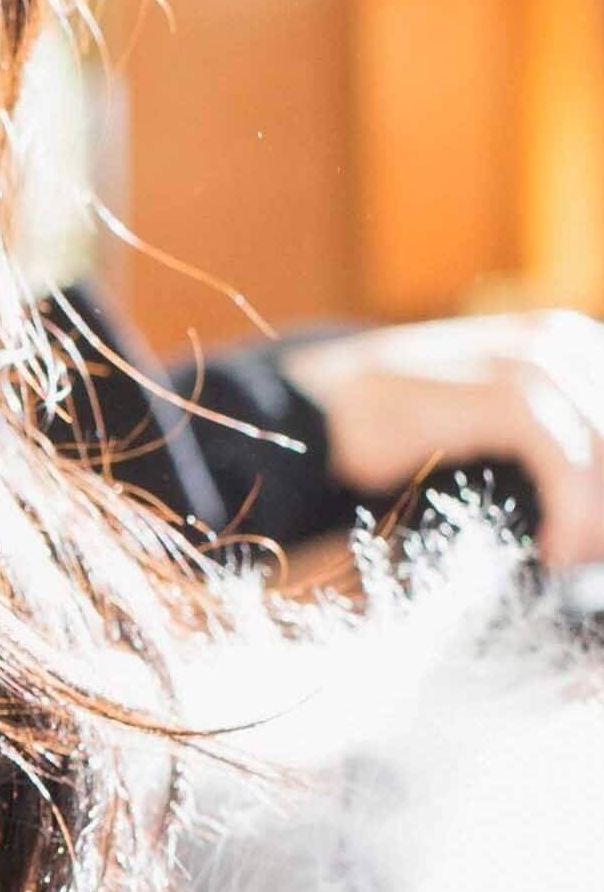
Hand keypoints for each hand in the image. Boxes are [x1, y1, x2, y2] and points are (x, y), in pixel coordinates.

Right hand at [277, 310, 603, 566]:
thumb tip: (600, 509)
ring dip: (596, 513)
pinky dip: (571, 510)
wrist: (316, 413)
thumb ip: (554, 439)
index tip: (593, 534)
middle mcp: (558, 338)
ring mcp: (531, 359)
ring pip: (601, 445)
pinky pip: (567, 459)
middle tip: (583, 551)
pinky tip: (552, 547)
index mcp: (565, 340)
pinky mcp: (504, 391)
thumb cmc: (402, 430)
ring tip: (569, 552)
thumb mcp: (493, 424)